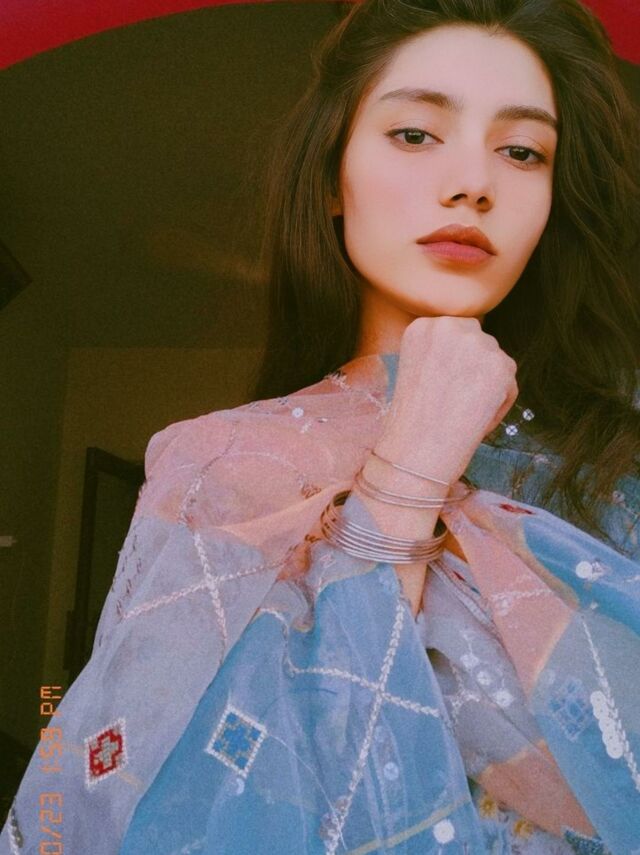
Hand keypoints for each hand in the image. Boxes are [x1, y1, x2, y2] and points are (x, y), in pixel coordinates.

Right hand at [375, 315, 518, 484]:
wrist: (417, 448)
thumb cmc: (413, 419)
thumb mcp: (417, 369)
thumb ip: (443, 352)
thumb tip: (476, 354)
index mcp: (423, 326)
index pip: (454, 333)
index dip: (452, 363)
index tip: (442, 385)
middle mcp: (450, 326)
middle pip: (478, 342)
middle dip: (474, 368)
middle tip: (457, 399)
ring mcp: (478, 343)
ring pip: (496, 361)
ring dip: (488, 385)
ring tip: (462, 411)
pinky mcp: (502, 365)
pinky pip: (510, 384)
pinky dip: (499, 404)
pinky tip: (475, 418)